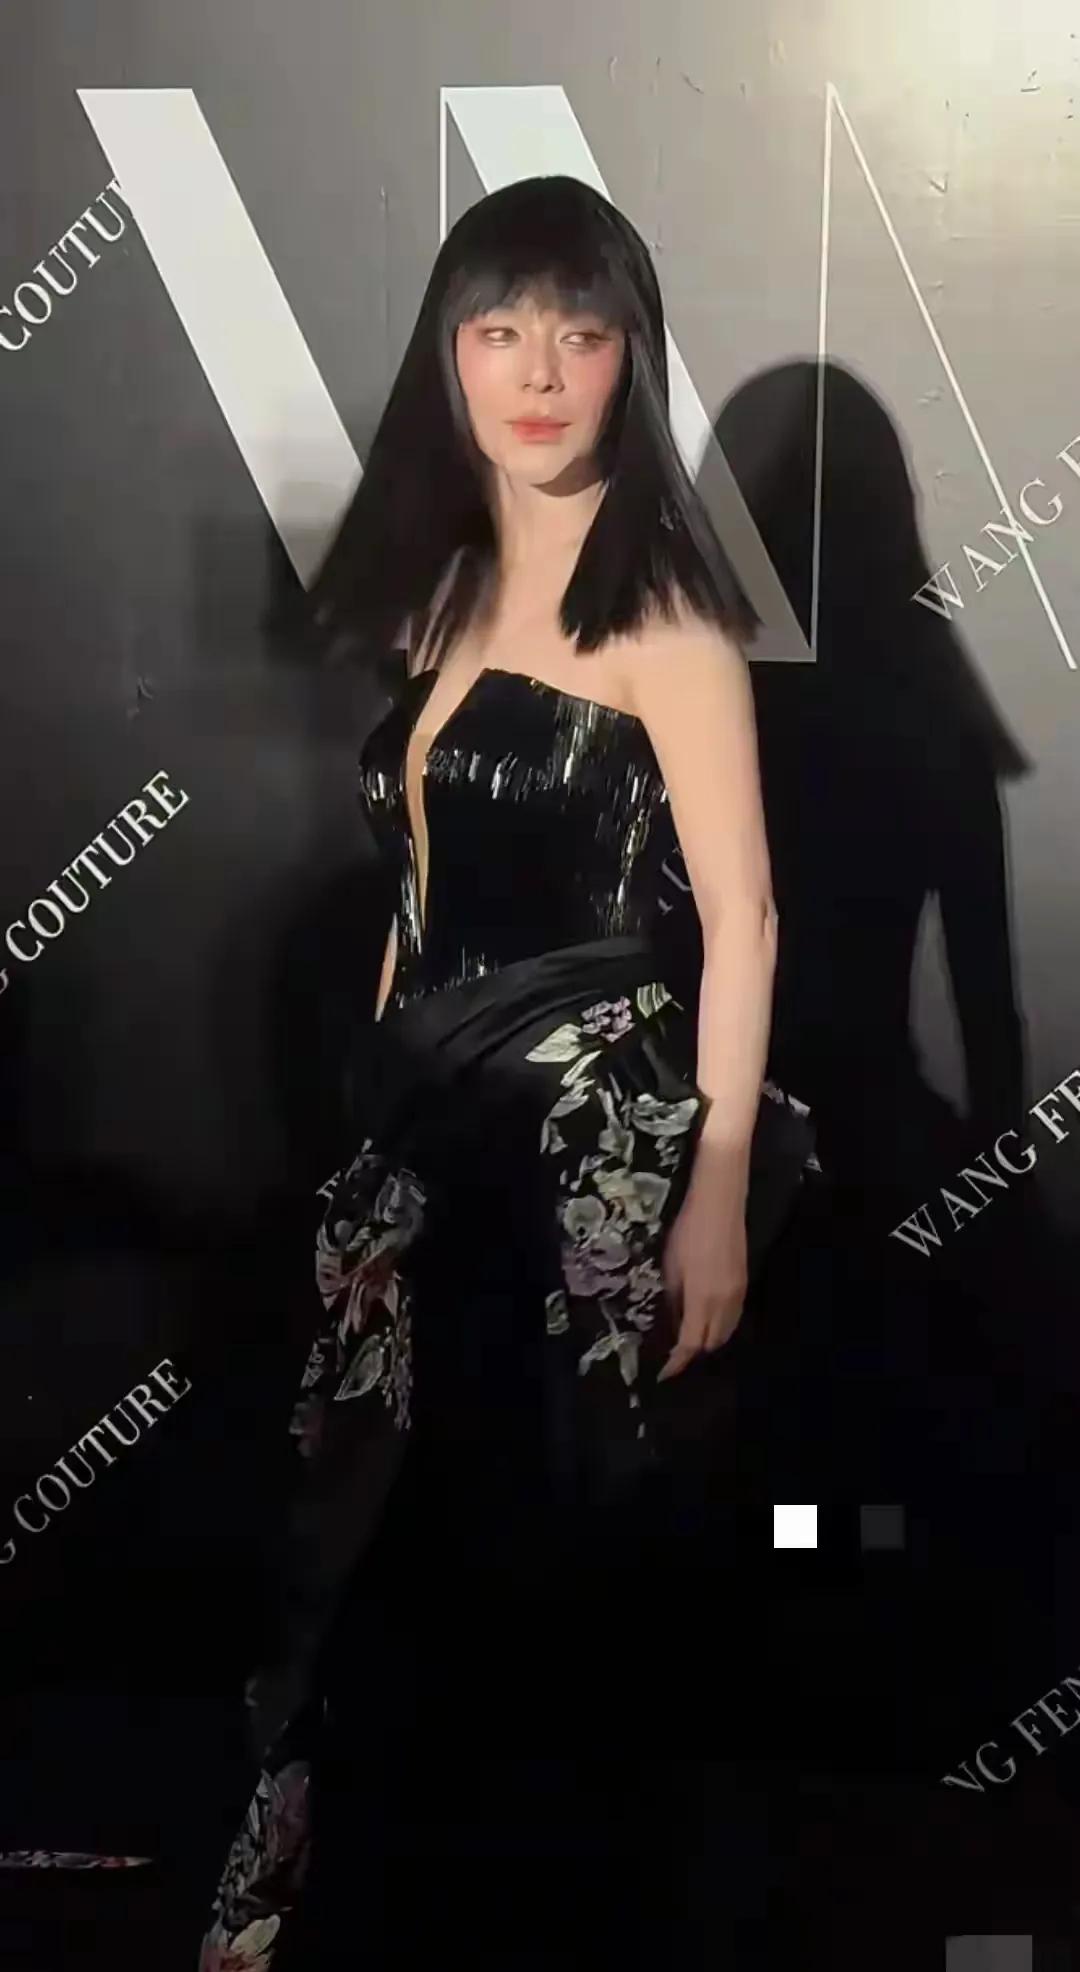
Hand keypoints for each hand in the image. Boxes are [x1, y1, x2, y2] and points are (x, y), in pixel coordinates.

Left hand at [657, 1176, 747, 1380]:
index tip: (665, 1373)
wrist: (720, 1205)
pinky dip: (721, 1327)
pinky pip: (734, 1318)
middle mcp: (724, 1303)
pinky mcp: (744, 1284)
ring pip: (726, 1332)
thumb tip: (675, 1323)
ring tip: (690, 1340)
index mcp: (702, 1300)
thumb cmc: (688, 1232)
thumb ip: (674, 1300)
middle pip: (712, 1342)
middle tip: (675, 1355)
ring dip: (709, 1341)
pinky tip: (707, 1321)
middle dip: (694, 1353)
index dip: (678, 1362)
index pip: (691, 1343)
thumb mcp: (671, 1267)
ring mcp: (738, 1294)